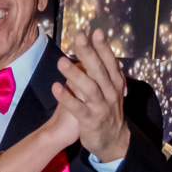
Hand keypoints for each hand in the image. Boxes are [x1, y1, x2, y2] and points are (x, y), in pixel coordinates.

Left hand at [52, 30, 129, 162]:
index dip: (103, 47)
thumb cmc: (106, 110)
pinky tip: (56, 87)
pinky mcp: (90, 121)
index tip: (95, 31)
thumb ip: (102, 72)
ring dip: (75, 75)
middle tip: (78, 37)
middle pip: (99, 70)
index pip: (109, 62)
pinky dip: (67, 98)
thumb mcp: (110, 90)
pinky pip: (77, 108)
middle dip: (89, 53)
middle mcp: (110, 93)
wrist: (112, 141)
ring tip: (61, 62)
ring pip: (89, 88)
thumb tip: (92, 49)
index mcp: (115, 84)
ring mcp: (100, 107)